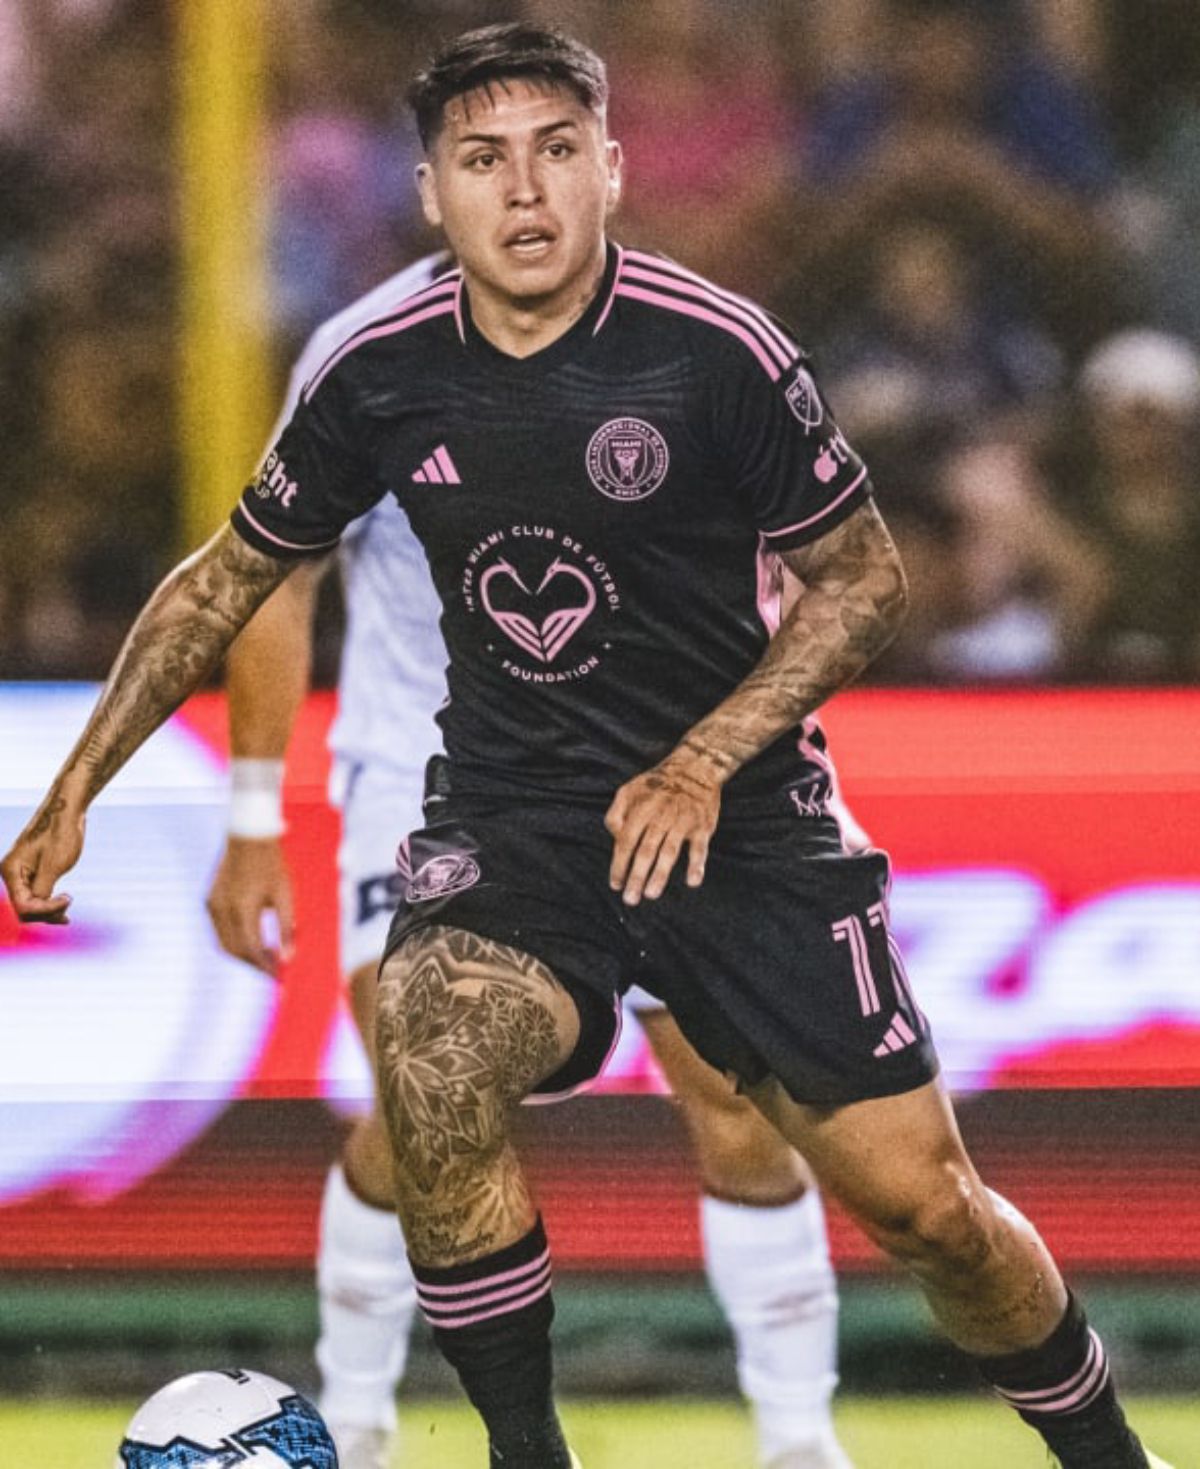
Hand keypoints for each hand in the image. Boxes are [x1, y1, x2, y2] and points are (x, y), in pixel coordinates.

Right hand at [1, 795, 85, 923]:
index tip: (69, 898)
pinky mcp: (33, 870)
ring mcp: (22, 872)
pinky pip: (36, 893)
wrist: (66, 809)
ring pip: (31, 902)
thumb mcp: (54, 866)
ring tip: (67, 911)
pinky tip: (63, 906)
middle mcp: (12, 873)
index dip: (45, 911)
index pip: (23, 907)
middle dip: (46, 912)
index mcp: (12, 871)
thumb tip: (36, 907)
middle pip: (24, 908)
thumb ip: (42, 890)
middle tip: (69, 904)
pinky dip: (49, 902)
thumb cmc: (61, 833)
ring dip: (48, 909)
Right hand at [206, 835, 294, 975]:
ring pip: (223, 943)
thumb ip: (286, 928)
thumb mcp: (285, 895)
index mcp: (242, 908)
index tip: (280, 977)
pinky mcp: (209, 900)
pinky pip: (219, 930)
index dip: (265, 966)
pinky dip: (233, 941)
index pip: (251, 950)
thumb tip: (289, 958)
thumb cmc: (272, 864)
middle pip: (234, 951)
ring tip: (264, 961)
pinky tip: (251, 942)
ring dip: (242, 956)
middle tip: (273, 972)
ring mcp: (212, 904)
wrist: (248, 835)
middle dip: (253, 965)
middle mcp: (222, 909)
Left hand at [605, 752, 720, 904]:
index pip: (626, 841)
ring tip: (651, 894)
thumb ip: (616, 813)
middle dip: (636, 876)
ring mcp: (682, 822)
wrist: (696, 768)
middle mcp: (661, 816)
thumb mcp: (629, 790)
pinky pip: (699, 848)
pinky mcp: (702, 826)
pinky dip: (697, 864)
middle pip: (645, 851)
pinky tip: (692, 881)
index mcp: (641, 809)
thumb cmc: (658, 784)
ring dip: (660, 875)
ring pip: (669, 852)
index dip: (619, 864)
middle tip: (630, 899)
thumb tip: (614, 838)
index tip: (615, 884)